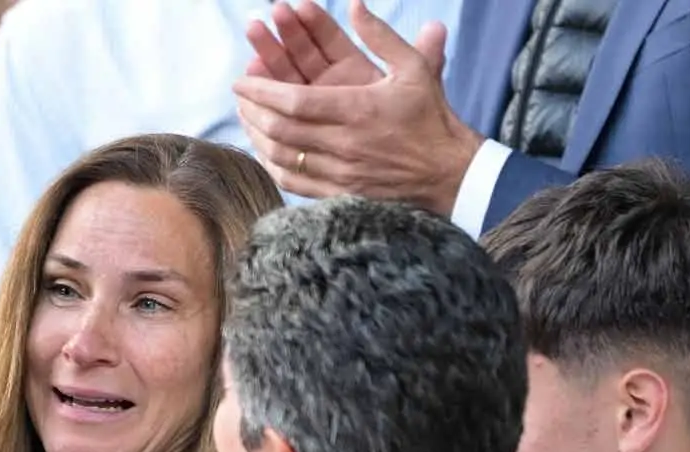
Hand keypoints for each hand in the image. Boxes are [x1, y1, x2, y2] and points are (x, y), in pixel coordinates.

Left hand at [233, 0, 473, 213]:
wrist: (450, 174)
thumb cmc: (431, 120)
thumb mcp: (414, 70)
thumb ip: (382, 37)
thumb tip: (356, 5)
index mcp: (358, 110)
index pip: (295, 101)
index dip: (262, 90)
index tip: (242, 79)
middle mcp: (345, 144)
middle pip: (281, 129)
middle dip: (253, 110)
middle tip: (239, 95)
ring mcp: (341, 173)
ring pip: (283, 156)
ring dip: (258, 136)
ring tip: (246, 117)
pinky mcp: (340, 194)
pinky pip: (294, 183)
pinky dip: (273, 165)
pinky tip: (264, 150)